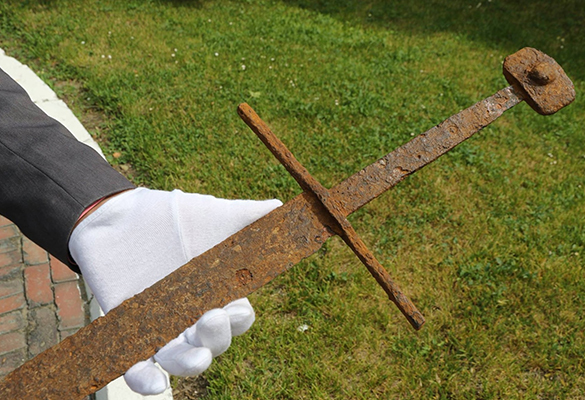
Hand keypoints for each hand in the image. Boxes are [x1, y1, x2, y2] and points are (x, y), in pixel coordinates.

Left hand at [69, 188, 280, 394]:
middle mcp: (193, 315)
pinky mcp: (130, 332)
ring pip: (182, 359)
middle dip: (216, 338)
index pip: (238, 318)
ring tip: (196, 357)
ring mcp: (162, 327)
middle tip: (211, 318)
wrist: (121, 215)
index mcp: (219, 293)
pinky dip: (147, 381)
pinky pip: (139, 368)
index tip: (236, 311)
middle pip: (213, 342)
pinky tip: (155, 384)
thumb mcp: (214, 215)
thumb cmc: (173, 217)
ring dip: (191, 364)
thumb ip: (249, 216)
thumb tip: (281, 208)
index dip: (239, 320)